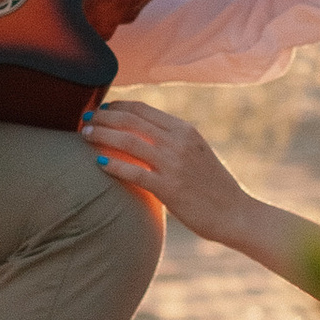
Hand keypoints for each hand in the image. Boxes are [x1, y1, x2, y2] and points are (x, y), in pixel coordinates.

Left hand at [77, 96, 253, 243]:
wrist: (235, 213)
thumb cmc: (214, 186)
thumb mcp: (197, 152)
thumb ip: (173, 140)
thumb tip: (144, 134)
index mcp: (185, 130)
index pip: (144, 109)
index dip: (118, 106)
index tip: (102, 109)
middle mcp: (179, 142)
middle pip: (132, 121)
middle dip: (104, 117)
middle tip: (85, 119)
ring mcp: (174, 165)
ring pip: (128, 141)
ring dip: (102, 135)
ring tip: (84, 135)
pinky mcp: (169, 188)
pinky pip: (133, 172)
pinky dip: (112, 165)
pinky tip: (96, 163)